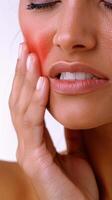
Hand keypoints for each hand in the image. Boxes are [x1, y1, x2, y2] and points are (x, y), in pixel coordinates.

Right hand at [9, 42, 98, 199]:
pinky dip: (37, 102)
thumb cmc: (77, 184)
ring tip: (29, 58)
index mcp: (36, 141)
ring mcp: (28, 152)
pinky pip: (33, 125)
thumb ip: (68, 131)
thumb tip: (67, 112)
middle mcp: (27, 143)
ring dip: (26, 81)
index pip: (26, 105)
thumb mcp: (75, 150)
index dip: (26, 81)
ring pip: (22, 109)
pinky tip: (42, 84)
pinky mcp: (35, 160)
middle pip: (19, 102)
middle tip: (23, 48)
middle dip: (21, 74)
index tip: (29, 57)